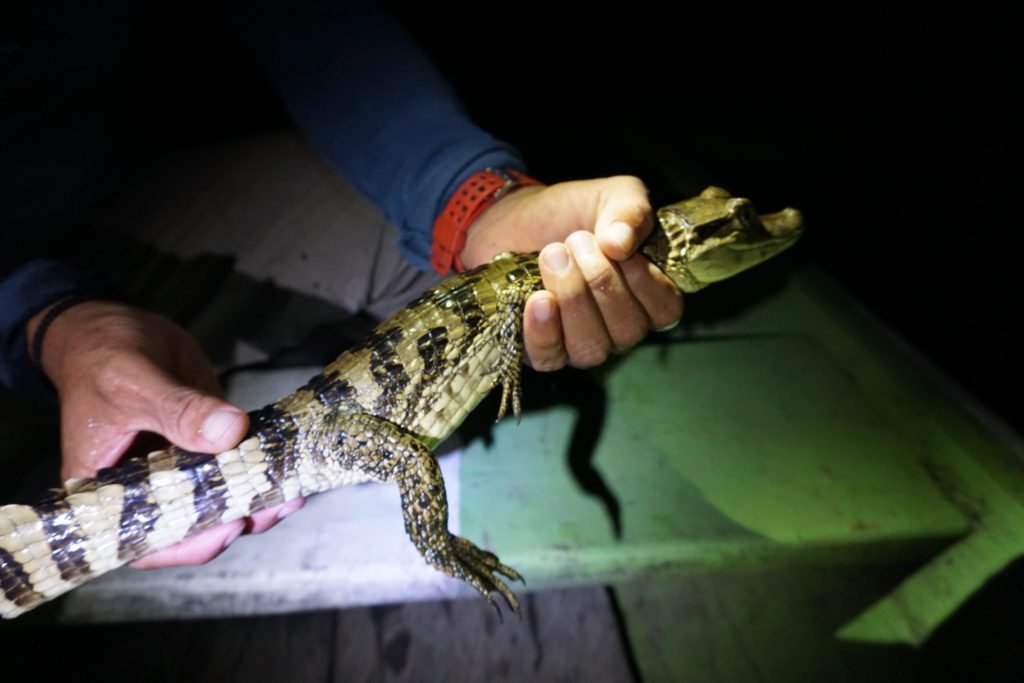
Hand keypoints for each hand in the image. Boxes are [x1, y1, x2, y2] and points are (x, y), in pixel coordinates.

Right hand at [28, 300, 303, 568]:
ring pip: (219, 499)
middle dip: (235, 522)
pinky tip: (285, 465)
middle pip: (192, 527)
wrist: (111, 327)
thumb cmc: (101, 357)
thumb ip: (180, 410)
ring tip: (289, 491)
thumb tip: (230, 431)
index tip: (229, 528)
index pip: (146, 542)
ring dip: (255, 499)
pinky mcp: (203, 444)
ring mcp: (177, 468)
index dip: (189, 545)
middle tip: (274, 507)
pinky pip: (232, 466)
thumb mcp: (134, 382)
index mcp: (108, 494)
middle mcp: (144, 490)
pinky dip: (258, 468)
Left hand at [461, 175, 683, 369]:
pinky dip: (544, 331)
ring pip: (591, 348)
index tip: (619, 248)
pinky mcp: (540, 348)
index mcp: (646, 295)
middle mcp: (617, 327)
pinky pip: (550, 358)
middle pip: (626, 330)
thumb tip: (620, 243)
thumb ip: (630, 211)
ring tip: (552, 255)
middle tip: (575, 239)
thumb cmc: (571, 212)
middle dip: (601, 281)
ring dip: (573, 299)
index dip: (646, 283)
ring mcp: (580, 342)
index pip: (665, 311)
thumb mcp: (612, 196)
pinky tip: (539, 299)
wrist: (515, 217)